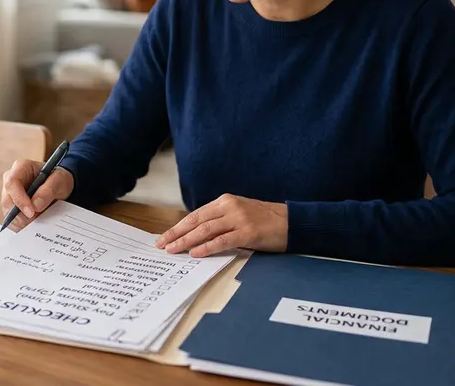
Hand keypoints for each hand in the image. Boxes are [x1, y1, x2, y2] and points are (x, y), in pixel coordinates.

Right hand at [0, 160, 74, 230]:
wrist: (59, 188)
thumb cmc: (58, 179)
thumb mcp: (60, 180)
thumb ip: (49, 190)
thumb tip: (36, 205)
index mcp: (21, 168)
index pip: (12, 183)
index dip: (19, 199)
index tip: (31, 212)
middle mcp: (11, 181)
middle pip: (7, 201)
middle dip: (22, 214)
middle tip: (38, 219)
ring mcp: (9, 195)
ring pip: (8, 213)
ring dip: (23, 221)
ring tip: (40, 219)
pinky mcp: (11, 208)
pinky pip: (11, 221)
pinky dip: (23, 226)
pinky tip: (35, 224)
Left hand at [154, 194, 288, 257]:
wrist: (293, 221)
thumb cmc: (265, 220)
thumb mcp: (239, 214)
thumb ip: (220, 221)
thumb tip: (195, 236)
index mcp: (225, 201)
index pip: (196, 215)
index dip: (178, 227)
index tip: (164, 236)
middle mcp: (229, 207)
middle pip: (196, 221)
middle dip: (177, 234)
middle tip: (162, 244)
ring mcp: (239, 219)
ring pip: (206, 230)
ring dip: (187, 241)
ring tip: (173, 250)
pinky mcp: (248, 233)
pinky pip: (223, 241)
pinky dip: (207, 247)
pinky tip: (195, 253)